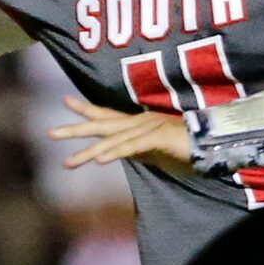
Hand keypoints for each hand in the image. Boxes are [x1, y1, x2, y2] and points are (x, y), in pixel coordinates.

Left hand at [48, 96, 193, 173]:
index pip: (107, 114)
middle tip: (51, 134)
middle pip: (102, 125)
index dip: (86, 108)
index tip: (65, 101)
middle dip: (75, 129)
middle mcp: (139, 121)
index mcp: (137, 122)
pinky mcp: (157, 138)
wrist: (213, 145)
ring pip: (112, 141)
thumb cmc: (185, 148)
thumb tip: (119, 152)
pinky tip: (99, 161)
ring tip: (69, 163)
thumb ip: (137, 148)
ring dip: (90, 152)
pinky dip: (114, 153)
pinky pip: (131, 147)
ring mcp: (148, 128)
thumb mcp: (154, 150)